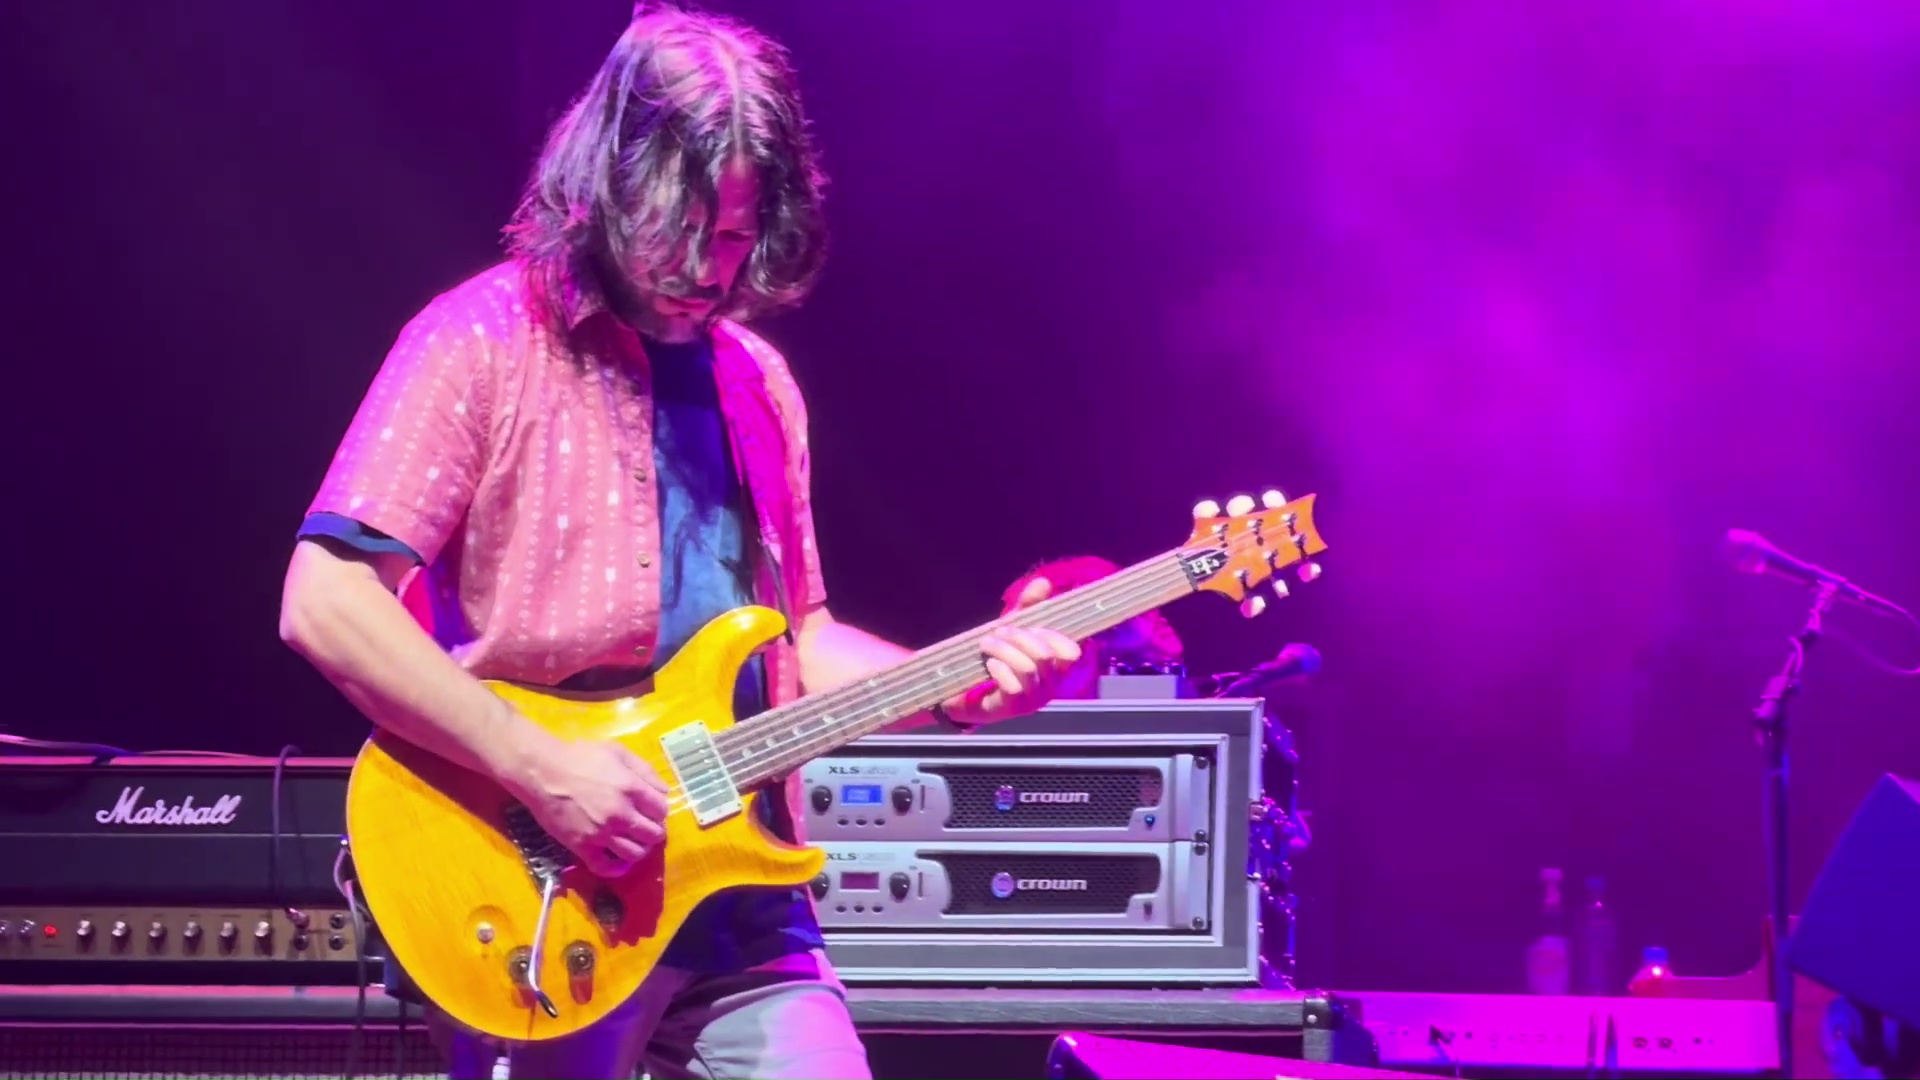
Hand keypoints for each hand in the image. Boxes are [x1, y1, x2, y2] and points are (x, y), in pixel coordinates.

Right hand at [502, 735, 669, 878]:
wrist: (543, 772)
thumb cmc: (580, 756)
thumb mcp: (617, 752)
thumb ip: (645, 770)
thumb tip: (664, 791)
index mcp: (632, 789)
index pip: (662, 811)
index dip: (658, 810)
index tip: (650, 809)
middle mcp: (621, 814)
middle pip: (654, 835)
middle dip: (653, 831)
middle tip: (643, 826)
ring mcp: (602, 833)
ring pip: (635, 854)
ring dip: (638, 848)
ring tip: (631, 841)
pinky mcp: (583, 847)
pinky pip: (607, 868)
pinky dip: (616, 868)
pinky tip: (617, 859)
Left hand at [953, 577, 1083, 724]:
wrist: (967, 693)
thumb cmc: (999, 660)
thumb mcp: (1013, 630)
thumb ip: (1028, 607)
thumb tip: (1043, 582)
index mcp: (1056, 666)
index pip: (1071, 652)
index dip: (1053, 636)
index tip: (1030, 627)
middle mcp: (1050, 685)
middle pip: (1045, 655)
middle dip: (1020, 637)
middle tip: (1000, 631)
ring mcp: (1033, 699)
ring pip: (1028, 669)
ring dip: (1004, 650)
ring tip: (987, 643)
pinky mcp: (1012, 709)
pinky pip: (1013, 687)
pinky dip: (1000, 670)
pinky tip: (990, 664)